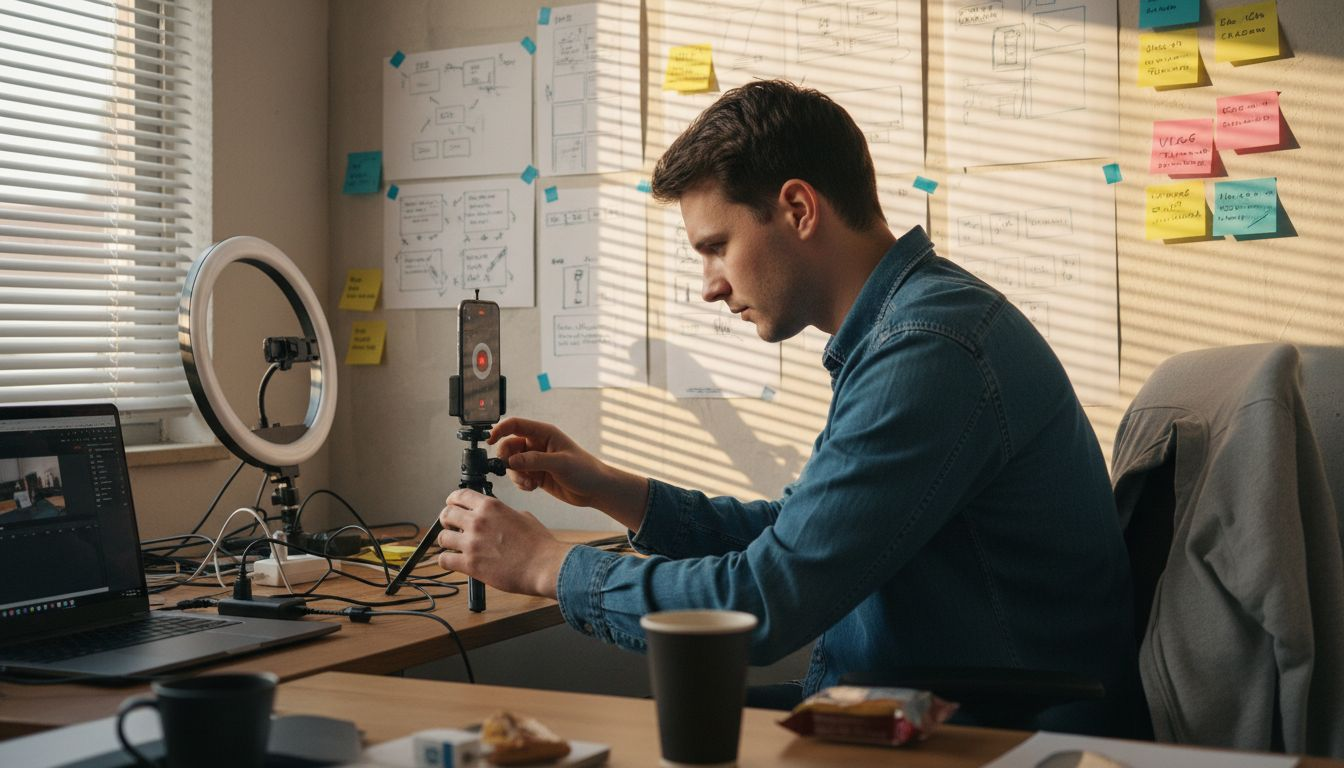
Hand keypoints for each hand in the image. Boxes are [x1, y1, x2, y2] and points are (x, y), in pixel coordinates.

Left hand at [435, 489, 572, 597]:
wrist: (544, 566)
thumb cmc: (539, 545)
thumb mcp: (523, 517)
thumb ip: (504, 514)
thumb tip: (498, 517)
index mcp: (491, 506)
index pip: (459, 495)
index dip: (452, 500)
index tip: (452, 505)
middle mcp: (478, 521)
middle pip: (446, 514)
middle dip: (447, 520)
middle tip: (452, 526)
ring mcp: (472, 542)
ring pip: (442, 537)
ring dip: (447, 541)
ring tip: (455, 546)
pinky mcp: (470, 564)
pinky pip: (444, 560)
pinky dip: (446, 560)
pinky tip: (453, 561)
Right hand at [488, 417, 647, 529]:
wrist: (595, 489)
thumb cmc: (585, 470)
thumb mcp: (560, 463)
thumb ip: (535, 461)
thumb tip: (512, 461)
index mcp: (544, 433)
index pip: (516, 425)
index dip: (500, 430)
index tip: (489, 440)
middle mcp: (537, 444)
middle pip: (509, 446)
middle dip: (507, 459)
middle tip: (513, 469)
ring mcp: (536, 460)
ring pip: (512, 463)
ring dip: (515, 474)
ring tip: (528, 482)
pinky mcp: (536, 474)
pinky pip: (519, 476)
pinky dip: (521, 483)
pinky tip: (532, 487)